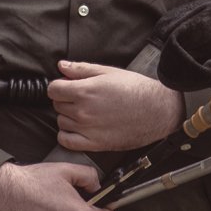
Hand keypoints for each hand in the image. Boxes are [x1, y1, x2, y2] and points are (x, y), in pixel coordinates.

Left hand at [49, 60, 180, 152]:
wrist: (157, 110)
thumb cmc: (137, 90)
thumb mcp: (108, 72)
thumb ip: (81, 69)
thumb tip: (62, 66)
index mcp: (86, 91)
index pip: (53, 89)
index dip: (59, 86)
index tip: (66, 86)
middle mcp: (83, 111)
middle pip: (57, 104)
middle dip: (65, 99)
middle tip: (81, 97)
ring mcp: (88, 129)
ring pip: (61, 121)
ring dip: (68, 116)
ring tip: (85, 111)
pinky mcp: (95, 144)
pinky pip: (66, 141)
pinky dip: (67, 135)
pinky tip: (78, 128)